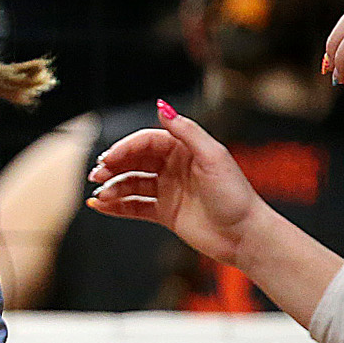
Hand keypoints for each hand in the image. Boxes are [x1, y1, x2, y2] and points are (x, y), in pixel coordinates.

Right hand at [84, 102, 265, 267]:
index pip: (146, 142)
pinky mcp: (165, 213)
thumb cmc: (235, 196)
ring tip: (101, 195)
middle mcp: (174, 168)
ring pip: (131, 184)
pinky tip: (101, 206)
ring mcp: (168, 191)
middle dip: (113, 166)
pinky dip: (116, 206)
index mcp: (185, 151)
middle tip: (98, 175)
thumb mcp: (213, 157)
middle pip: (134, 161)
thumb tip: (162, 107)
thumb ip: (187, 131)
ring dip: (113, 187)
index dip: (125, 148)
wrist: (245, 236)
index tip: (109, 158)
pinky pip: (134, 206)